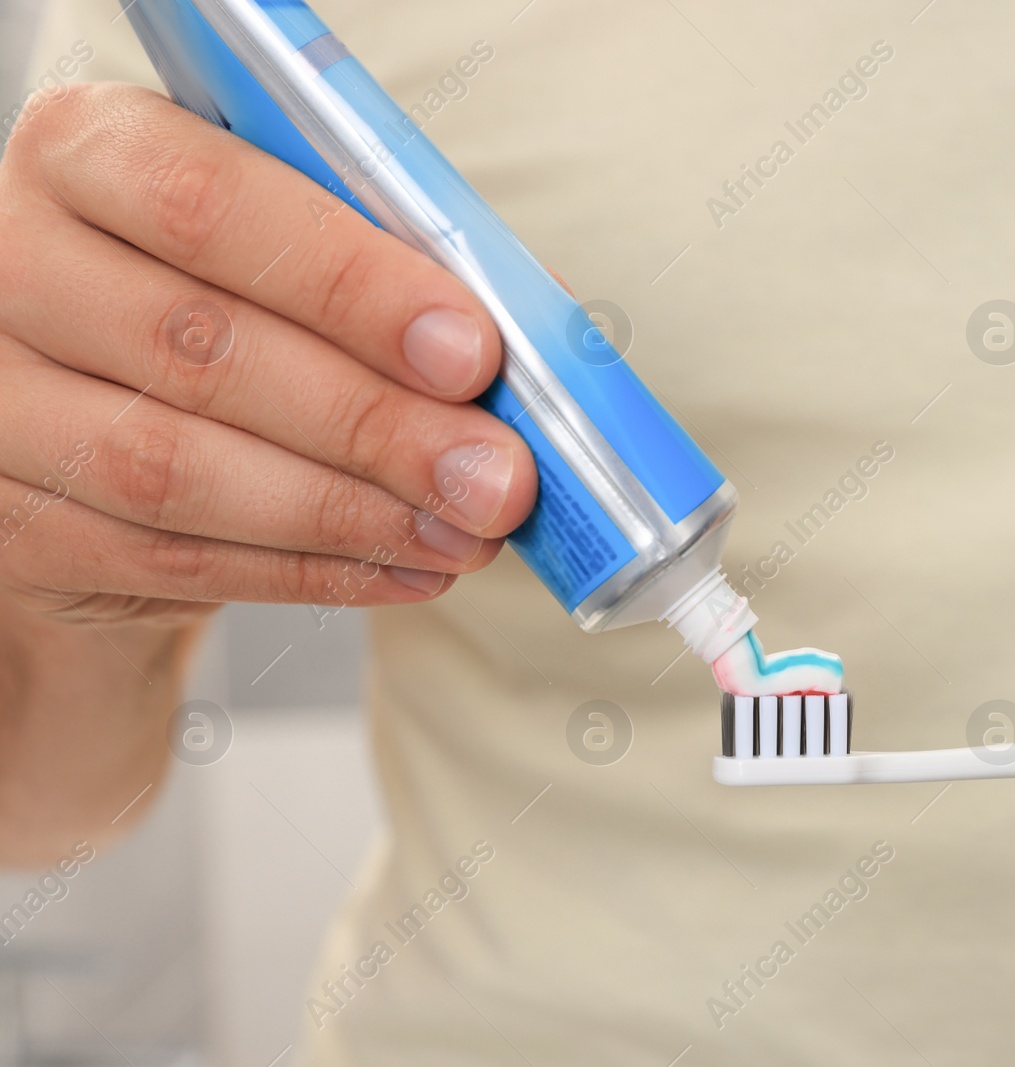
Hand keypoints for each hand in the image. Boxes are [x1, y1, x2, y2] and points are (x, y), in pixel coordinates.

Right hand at [0, 83, 536, 627]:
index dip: (350, 283)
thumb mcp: (293, 244)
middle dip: (374, 422)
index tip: (472, 351)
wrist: (101, 406)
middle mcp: (11, 263)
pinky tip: (406, 567)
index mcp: (84, 151)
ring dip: (350, 512)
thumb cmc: (225, 299)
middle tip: (496, 473)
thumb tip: (526, 347)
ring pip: (177, 470)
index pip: (206, 204)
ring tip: (464, 532)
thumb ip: (390, 268)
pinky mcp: (13, 523)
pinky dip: (310, 572)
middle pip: (199, 348)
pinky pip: (172, 559)